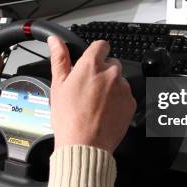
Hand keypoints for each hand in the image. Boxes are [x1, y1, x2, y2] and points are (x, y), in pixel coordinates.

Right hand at [47, 36, 135, 153]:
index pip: (101, 45)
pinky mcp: (131, 102)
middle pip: (111, 63)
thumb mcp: (58, 85)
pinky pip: (125, 96)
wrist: (85, 145)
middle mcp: (111, 73)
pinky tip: (105, 112)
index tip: (91, 63)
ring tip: (96, 104)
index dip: (95, 53)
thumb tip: (55, 42)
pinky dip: (118, 101)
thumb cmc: (69, 118)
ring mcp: (123, 88)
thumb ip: (59, 58)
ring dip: (111, 87)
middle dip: (102, 72)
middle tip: (89, 89)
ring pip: (119, 80)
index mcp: (91, 65)